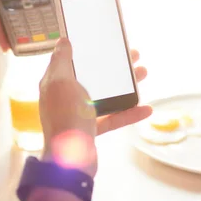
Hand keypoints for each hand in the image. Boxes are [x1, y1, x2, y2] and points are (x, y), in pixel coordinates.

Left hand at [39, 39, 151, 175]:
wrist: (70, 159)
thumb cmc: (65, 116)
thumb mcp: (61, 82)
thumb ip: (61, 61)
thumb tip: (63, 41)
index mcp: (55, 84)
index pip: (68, 61)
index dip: (85, 50)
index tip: (102, 41)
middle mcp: (66, 98)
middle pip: (92, 76)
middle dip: (113, 66)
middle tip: (132, 55)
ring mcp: (79, 114)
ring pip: (105, 95)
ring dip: (125, 86)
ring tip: (143, 73)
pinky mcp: (92, 130)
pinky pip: (113, 118)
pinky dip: (129, 113)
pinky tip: (146, 108)